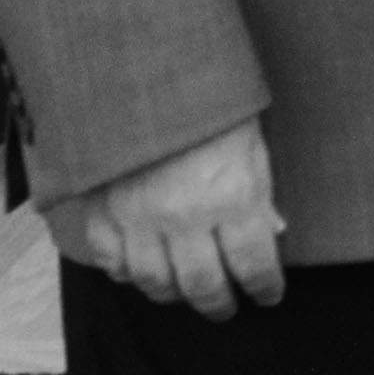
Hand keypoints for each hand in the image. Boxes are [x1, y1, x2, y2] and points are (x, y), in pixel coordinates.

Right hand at [46, 117, 285, 315]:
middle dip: (220, 304)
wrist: (146, 66)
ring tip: (187, 293)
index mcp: (231, 197)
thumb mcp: (251, 143)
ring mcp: (139, 219)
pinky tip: (143, 271)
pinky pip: (112, 263)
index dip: (264, 287)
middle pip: (203, 286)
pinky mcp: (103, 212)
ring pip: (156, 283)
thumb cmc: (210, 100)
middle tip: (228, 308)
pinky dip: (128, 274)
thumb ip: (259, 195)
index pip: (253, 264)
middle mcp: (184, 218)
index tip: (269, 295)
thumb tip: (270, 235)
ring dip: (175, 294)